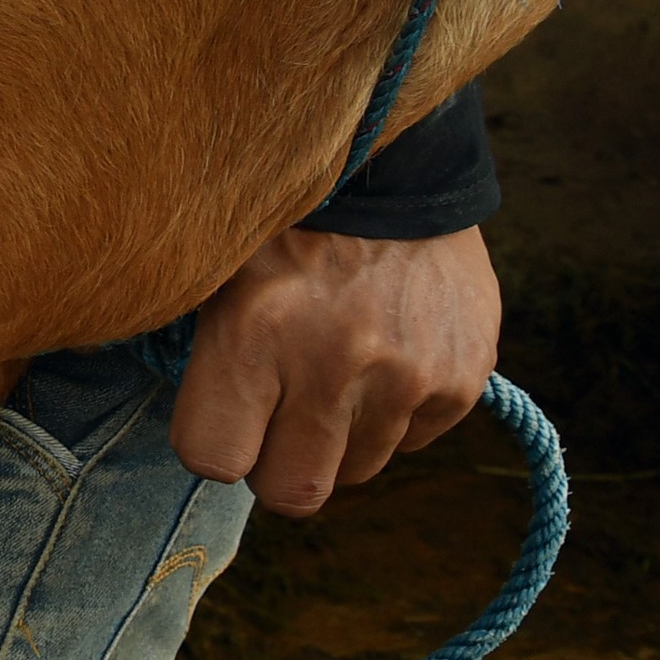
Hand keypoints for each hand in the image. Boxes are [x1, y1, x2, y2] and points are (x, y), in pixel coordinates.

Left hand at [171, 226, 500, 513]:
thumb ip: (198, 353)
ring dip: (339, 436)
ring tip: (335, 365)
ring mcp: (408, 377)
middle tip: (278, 414)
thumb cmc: (285, 224)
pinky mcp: (463, 381)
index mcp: (253, 332)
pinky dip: (394, 412)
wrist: (397, 168)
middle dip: (278, 465)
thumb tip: (197, 438)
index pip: (213, 459)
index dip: (215, 442)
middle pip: (291, 491)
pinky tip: (384, 352)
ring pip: (356, 470)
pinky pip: (413, 441)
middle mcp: (332, 363)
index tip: (223, 414)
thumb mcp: (215, 268)